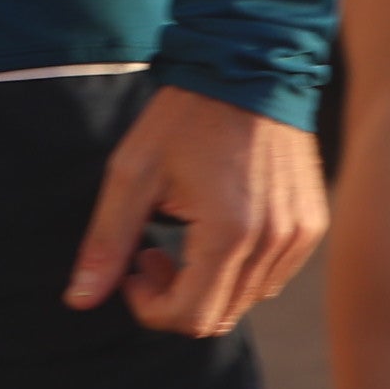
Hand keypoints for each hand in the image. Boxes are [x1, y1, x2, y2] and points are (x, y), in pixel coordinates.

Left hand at [65, 80, 323, 335]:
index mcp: (231, 234)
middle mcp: (275, 243)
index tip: (132, 265)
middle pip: (219, 317)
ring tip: (181, 232)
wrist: (247, 71)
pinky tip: (214, 227)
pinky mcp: (311, 226)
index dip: (149, 306)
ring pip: (245, 300)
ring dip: (205, 284)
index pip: (191, 317)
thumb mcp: (132, 175)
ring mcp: (299, 236)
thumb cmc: (183, 119)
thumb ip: (107, 243)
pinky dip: (236, 269)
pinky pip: (270, 276)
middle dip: (174, 297)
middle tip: (150, 251)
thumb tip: (78, 300)